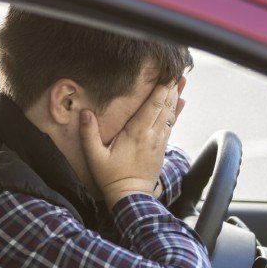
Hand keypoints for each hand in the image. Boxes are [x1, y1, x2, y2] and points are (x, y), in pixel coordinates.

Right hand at [80, 77, 185, 208]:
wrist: (131, 197)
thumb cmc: (111, 177)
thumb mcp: (95, 157)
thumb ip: (88, 134)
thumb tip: (85, 113)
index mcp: (136, 133)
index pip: (152, 105)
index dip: (161, 89)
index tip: (167, 74)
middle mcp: (151, 135)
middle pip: (164, 106)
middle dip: (171, 87)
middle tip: (176, 70)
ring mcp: (159, 142)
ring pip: (170, 114)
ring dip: (175, 96)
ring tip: (181, 80)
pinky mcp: (161, 148)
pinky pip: (171, 125)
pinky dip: (176, 112)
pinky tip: (181, 103)